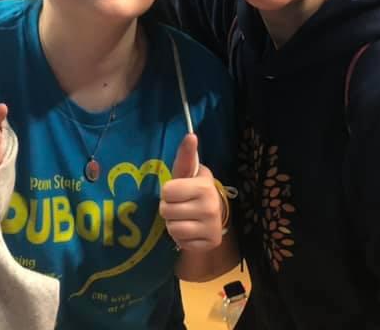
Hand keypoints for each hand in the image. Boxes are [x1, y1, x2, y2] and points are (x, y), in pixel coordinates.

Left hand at [159, 134, 224, 251]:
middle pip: (167, 211)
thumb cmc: (192, 190)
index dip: (168, 192)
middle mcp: (211, 207)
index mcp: (204, 186)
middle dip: (169, 209)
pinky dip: (182, 238)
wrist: (212, 214)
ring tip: (184, 218)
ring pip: (173, 229)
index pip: (166, 192)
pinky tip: (191, 230)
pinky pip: (182, 243)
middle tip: (180, 206)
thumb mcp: (186, 172)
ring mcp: (213, 227)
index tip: (178, 191)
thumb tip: (191, 135)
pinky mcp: (211, 242)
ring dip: (173, 224)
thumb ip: (185, 155)